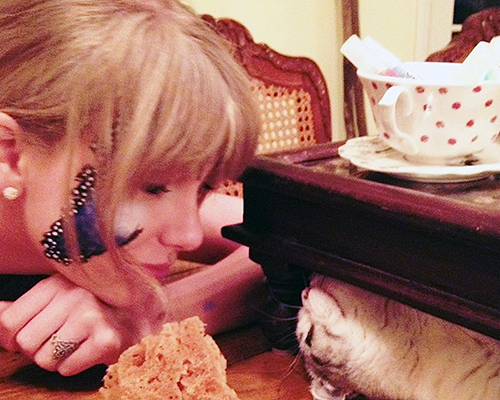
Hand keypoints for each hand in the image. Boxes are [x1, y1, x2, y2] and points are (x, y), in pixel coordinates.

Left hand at [0, 274, 149, 375]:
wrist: (142, 313)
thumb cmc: (94, 305)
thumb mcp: (59, 296)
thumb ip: (24, 307)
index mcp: (58, 282)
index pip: (8, 320)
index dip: (14, 336)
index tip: (35, 333)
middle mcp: (74, 296)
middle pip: (25, 342)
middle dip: (38, 348)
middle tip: (61, 338)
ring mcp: (91, 317)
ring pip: (44, 358)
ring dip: (57, 359)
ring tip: (76, 343)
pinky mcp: (106, 340)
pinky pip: (66, 368)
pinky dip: (74, 366)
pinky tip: (89, 349)